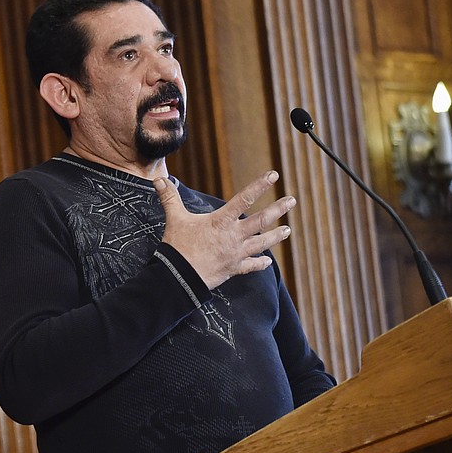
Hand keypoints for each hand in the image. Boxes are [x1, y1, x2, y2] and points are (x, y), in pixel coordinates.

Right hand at [155, 170, 295, 288]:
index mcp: (221, 221)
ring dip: (276, 236)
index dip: (259, 185)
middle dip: (278, 209)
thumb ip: (170, 198)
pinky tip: (268, 261)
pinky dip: (260, 263)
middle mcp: (233, 236)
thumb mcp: (175, 219)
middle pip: (261, 221)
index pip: (244, 199)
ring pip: (262, 243)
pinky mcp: (233, 268)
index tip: (273, 175)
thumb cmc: (178, 247)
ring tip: (288, 230)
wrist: (180, 277)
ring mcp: (236, 253)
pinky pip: (251, 266)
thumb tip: (160, 180)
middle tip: (291, 201)